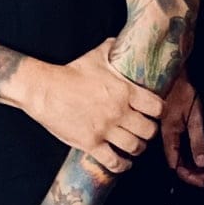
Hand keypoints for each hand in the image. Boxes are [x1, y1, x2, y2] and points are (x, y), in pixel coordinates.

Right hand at [23, 39, 161, 173]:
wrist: (45, 90)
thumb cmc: (70, 72)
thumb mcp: (96, 56)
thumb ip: (113, 49)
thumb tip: (124, 40)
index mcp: (124, 91)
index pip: (157, 107)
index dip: (159, 111)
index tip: (155, 113)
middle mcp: (119, 112)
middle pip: (148, 130)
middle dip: (149, 131)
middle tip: (144, 130)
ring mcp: (105, 130)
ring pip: (134, 147)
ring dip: (138, 148)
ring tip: (136, 146)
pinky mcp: (91, 144)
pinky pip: (114, 161)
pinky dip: (122, 164)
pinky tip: (124, 162)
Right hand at [161, 74, 203, 186]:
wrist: (171, 69)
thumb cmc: (182, 87)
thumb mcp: (195, 115)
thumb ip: (197, 139)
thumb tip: (201, 161)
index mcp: (169, 134)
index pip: (176, 165)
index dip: (190, 176)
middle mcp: (165, 135)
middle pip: (176, 163)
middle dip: (192, 174)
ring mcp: (166, 130)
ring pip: (176, 156)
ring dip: (191, 165)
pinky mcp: (169, 125)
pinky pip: (176, 146)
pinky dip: (187, 154)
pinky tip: (196, 156)